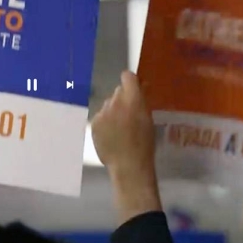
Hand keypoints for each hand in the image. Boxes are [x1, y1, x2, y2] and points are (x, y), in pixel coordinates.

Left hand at [91, 71, 160, 223]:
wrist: (128, 165)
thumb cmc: (144, 144)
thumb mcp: (149, 119)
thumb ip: (142, 102)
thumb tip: (139, 89)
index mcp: (133, 99)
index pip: (127, 77)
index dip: (130, 81)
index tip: (133, 88)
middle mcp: (116, 102)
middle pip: (117, 92)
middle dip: (123, 99)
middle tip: (128, 114)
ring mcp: (103, 112)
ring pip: (108, 104)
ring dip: (113, 111)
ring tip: (119, 129)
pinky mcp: (94, 123)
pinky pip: (100, 117)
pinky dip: (105, 123)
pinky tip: (111, 135)